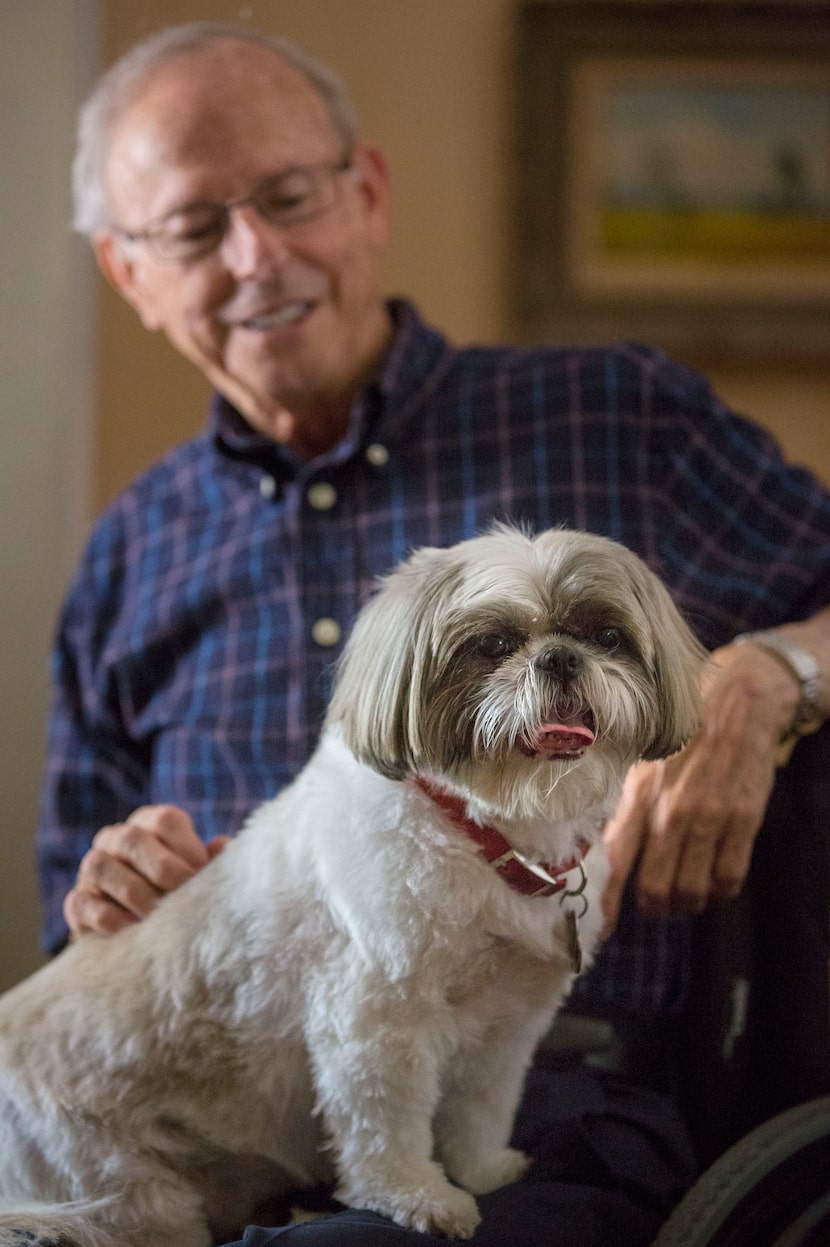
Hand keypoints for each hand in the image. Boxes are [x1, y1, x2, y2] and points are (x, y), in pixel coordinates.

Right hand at [63, 805, 228, 938]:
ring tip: (159, 918)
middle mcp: (116, 838)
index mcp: (150, 823)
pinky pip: (84, 903)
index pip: (165, 820)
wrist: (141, 928)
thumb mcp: (196, 871)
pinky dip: (110, 918)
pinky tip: (133, 931)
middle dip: (163, 870)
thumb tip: (223, 845)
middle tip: (183, 898)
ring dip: (135, 894)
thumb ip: (210, 859)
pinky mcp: (77, 901)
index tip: (201, 877)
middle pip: (132, 839)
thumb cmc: (179, 891)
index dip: (187, 848)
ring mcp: (91, 868)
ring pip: (101, 867)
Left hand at [601, 641, 800, 928]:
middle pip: (655, 889)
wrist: (738, 699)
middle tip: (654, 907)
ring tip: (683, 896)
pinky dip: (720, 890)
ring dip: (686, 903)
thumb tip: (594, 839)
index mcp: (638, 795)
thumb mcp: (639, 757)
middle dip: (653, 909)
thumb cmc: (680, 729)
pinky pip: (730, 878)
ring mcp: (710, 820)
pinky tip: (714, 881)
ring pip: (693, 891)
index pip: (613, 862)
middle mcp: (671, 813)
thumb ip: (621, 799)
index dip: (606, 903)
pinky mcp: (743, 821)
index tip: (601, 927)